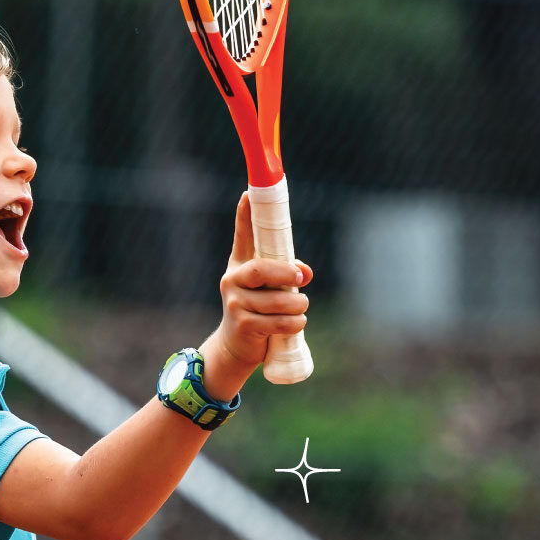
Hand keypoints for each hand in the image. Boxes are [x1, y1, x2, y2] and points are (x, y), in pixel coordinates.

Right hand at [201, 192, 312, 399]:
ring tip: (302, 306)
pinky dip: (294, 322)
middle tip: (302, 277)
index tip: (248, 193)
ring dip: (298, 304)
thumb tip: (306, 272)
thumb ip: (287, 275)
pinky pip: (278, 321)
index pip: (242, 236)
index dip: (244, 215)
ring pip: (277, 300)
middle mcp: (233, 280)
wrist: (236, 346)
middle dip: (286, 272)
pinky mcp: (244, 325)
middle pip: (261, 269)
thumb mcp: (270, 289)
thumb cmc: (258, 310)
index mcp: (239, 265)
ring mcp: (235, 303)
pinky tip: (297, 322)